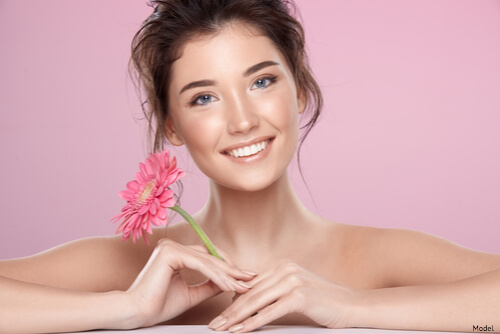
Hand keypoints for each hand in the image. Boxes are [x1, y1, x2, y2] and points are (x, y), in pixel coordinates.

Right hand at [124, 239, 254, 327]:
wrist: (136, 313)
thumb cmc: (157, 305)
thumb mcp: (191, 294)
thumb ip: (209, 285)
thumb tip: (230, 282)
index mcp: (175, 253)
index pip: (207, 257)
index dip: (227, 268)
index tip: (244, 279)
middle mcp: (172, 246)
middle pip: (210, 256)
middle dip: (232, 270)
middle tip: (250, 279)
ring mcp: (171, 247)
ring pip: (208, 261)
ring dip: (228, 275)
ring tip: (242, 286)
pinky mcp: (171, 253)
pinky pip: (201, 264)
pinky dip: (217, 276)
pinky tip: (229, 286)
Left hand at [208, 260, 354, 331]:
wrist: (352, 305)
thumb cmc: (325, 302)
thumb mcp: (296, 292)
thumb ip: (275, 293)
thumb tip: (251, 303)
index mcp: (282, 267)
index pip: (251, 286)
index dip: (233, 301)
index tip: (220, 314)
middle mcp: (285, 270)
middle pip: (250, 293)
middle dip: (229, 311)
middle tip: (214, 325)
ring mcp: (292, 281)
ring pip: (256, 302)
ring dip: (236, 318)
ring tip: (222, 329)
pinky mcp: (299, 295)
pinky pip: (270, 312)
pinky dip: (253, 322)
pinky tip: (241, 330)